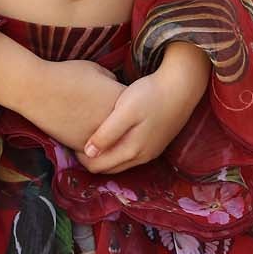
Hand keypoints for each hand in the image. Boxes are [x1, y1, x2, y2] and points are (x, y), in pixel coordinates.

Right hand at [29, 58, 127, 153]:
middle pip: (127, 128)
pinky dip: (93, 145)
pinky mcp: (84, 147)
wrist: (39, 90)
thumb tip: (114, 86)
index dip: (129, 106)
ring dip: (110, 138)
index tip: (121, 104)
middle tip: (113, 120)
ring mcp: (101, 136)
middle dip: (123, 124)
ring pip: (113, 142)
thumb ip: (110, 79)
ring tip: (100, 131)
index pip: (135, 107)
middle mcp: (115, 121)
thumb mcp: (95, 69)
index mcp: (120, 99)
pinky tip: (87, 136)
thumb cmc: (66, 74)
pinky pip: (96, 150)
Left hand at [78, 45, 210, 173]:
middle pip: (108, 167)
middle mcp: (142, 157)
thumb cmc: (150, 94)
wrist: (182, 86)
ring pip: (119, 161)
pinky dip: (116, 148)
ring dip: (104, 154)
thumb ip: (107, 133)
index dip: (80, 157)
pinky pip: (129, 153)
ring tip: (91, 136)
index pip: (98, 167)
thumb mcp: (126, 111)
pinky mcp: (155, 143)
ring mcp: (150, 152)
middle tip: (75, 140)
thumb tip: (88, 153)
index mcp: (132, 151)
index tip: (69, 140)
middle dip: (91, 158)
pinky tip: (110, 133)